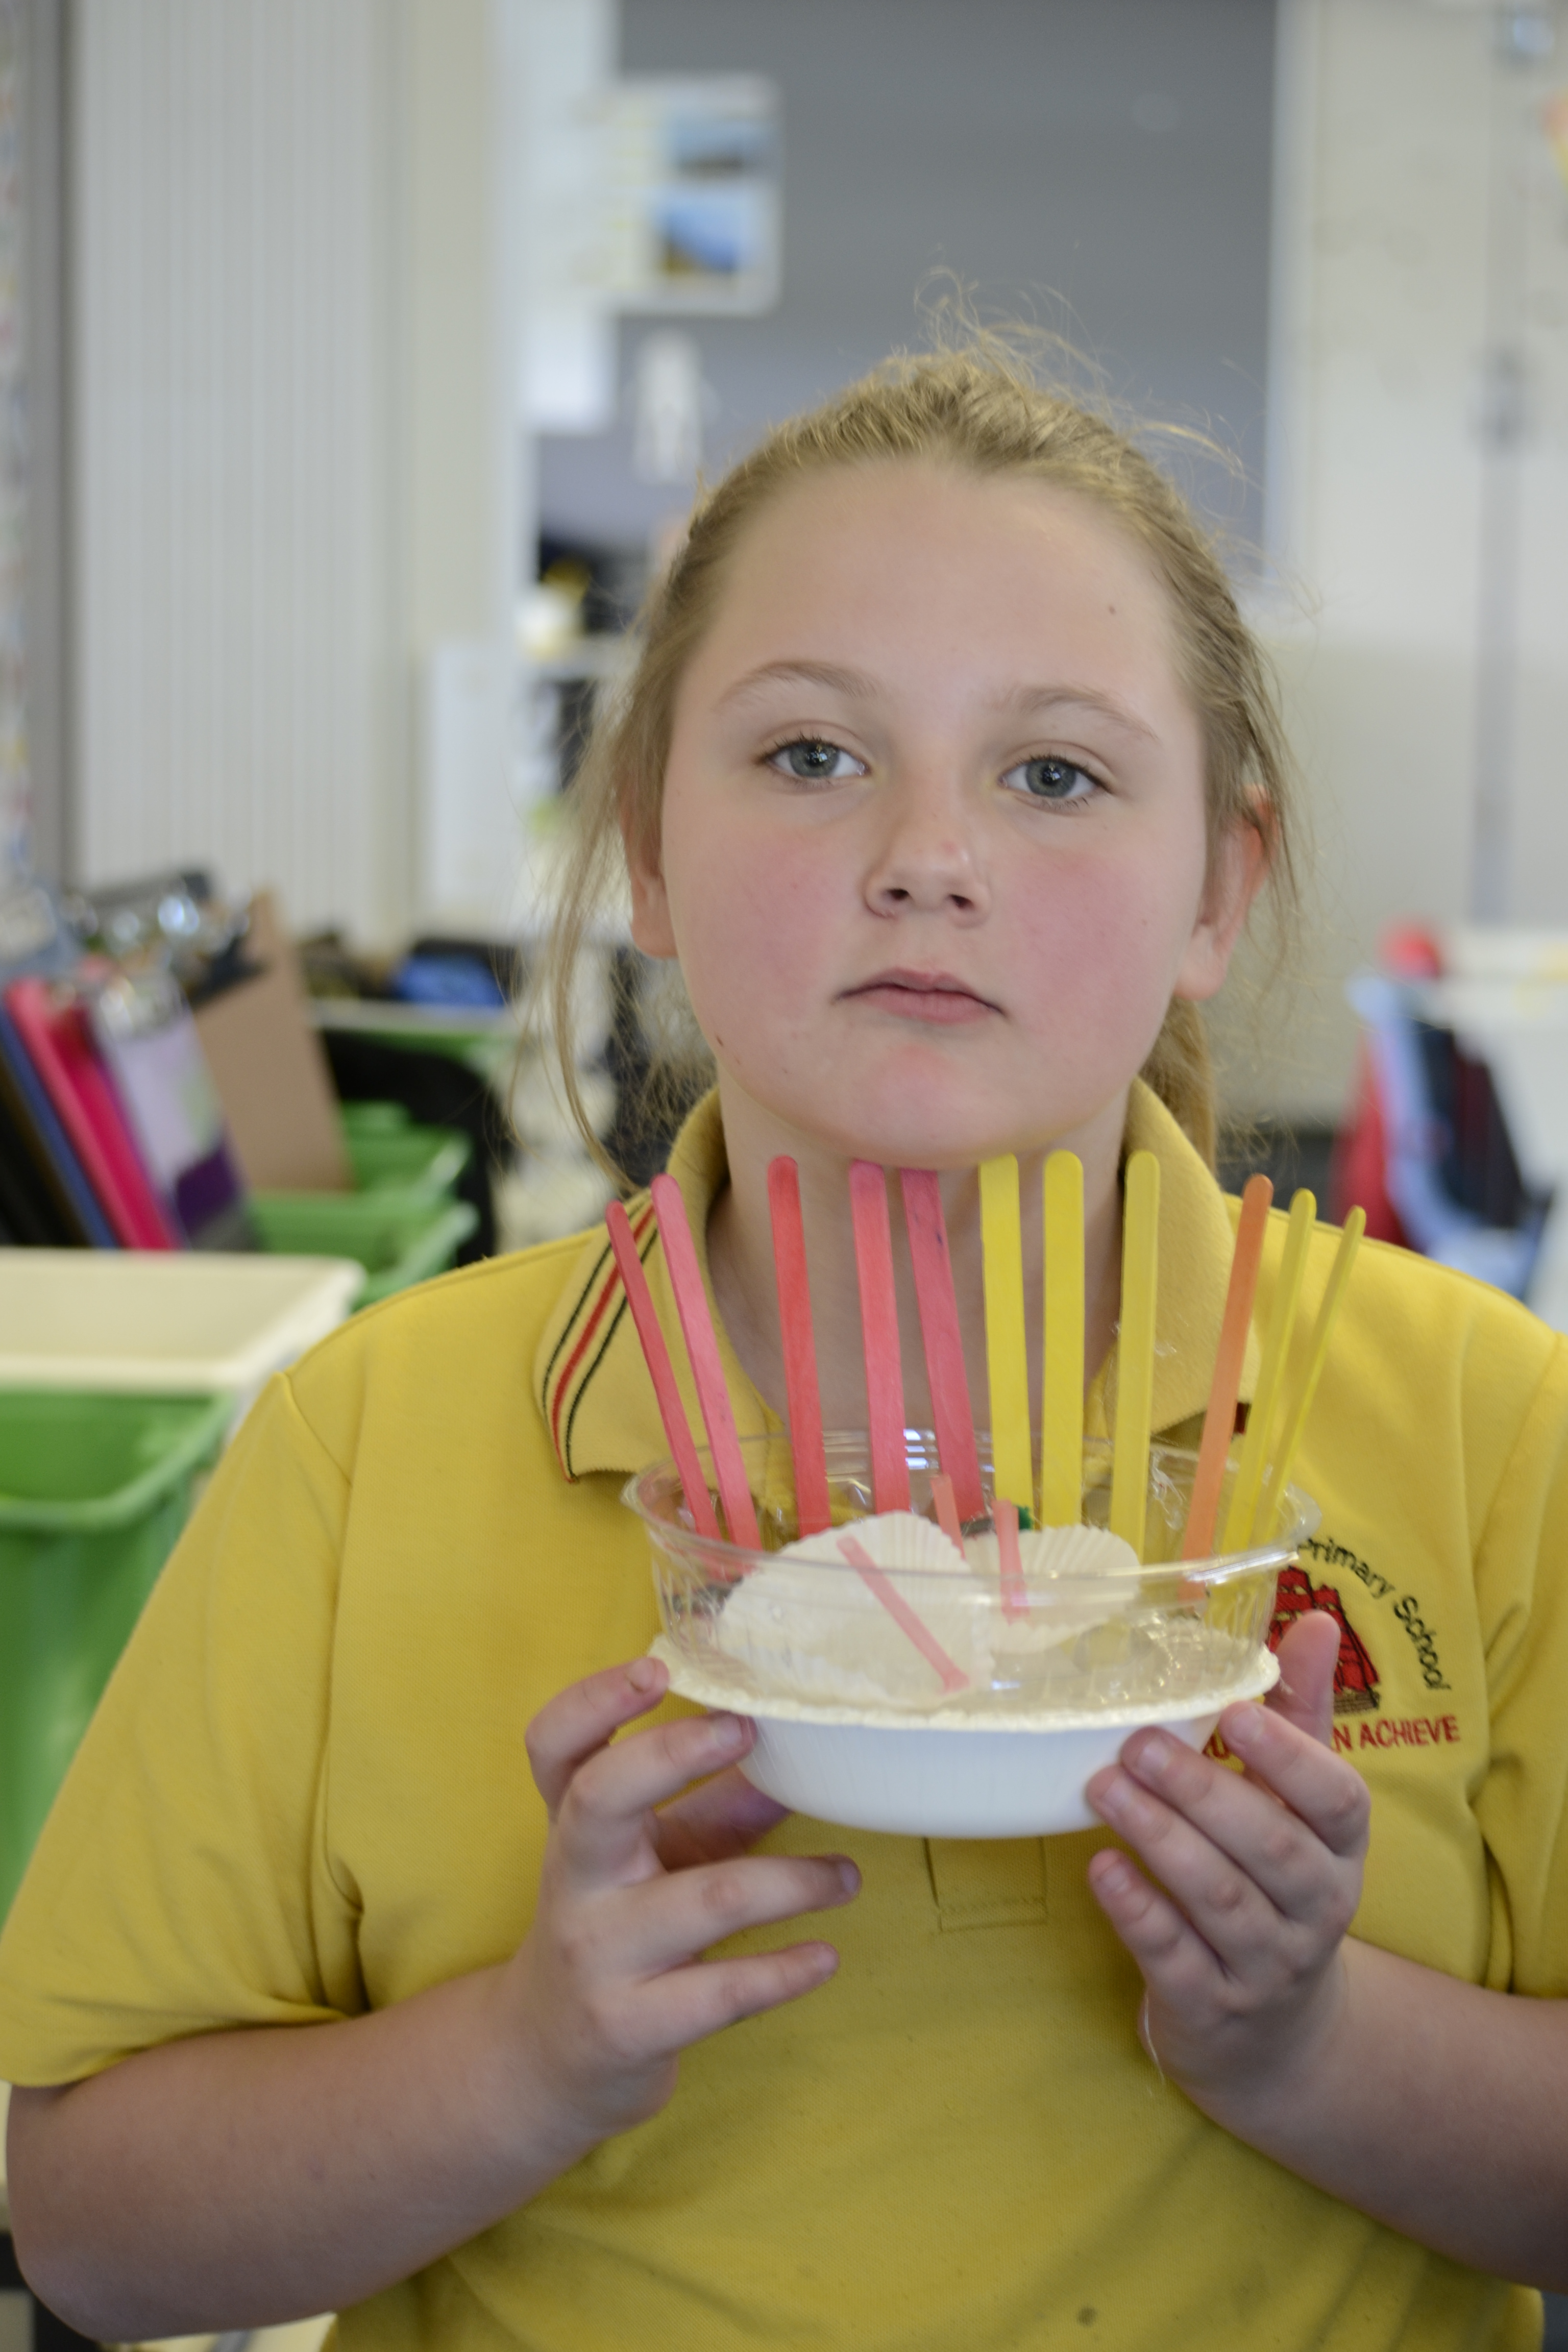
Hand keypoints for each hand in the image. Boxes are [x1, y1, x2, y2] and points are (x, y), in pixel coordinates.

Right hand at [501, 1657, 859, 2160]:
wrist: (549, 2057)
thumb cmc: (616, 1928)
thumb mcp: (653, 1857)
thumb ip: (718, 1805)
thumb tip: (802, 1750)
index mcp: (572, 1823)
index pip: (554, 1745)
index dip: (594, 1701)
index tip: (658, 1667)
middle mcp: (574, 1878)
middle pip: (598, 1797)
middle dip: (672, 1755)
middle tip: (746, 1730)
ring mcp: (597, 1954)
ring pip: (702, 1899)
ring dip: (791, 1881)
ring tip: (846, 1877)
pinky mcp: (629, 2025)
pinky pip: (719, 1993)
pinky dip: (783, 1971)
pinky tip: (825, 1956)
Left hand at [1084, 1612, 1369, 2112]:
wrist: (1276, 2035)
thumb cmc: (1276, 1880)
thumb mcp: (1298, 1803)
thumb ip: (1299, 1714)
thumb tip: (1313, 1618)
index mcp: (1341, 1850)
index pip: (1339, 1801)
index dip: (1289, 1757)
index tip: (1232, 1712)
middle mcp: (1316, 1909)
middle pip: (1270, 1847)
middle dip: (1202, 1792)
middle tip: (1136, 1741)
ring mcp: (1266, 1965)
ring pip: (1220, 1899)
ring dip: (1159, 1839)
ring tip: (1102, 1787)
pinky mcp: (1211, 2007)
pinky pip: (1175, 1956)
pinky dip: (1137, 1911)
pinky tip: (1100, 1869)